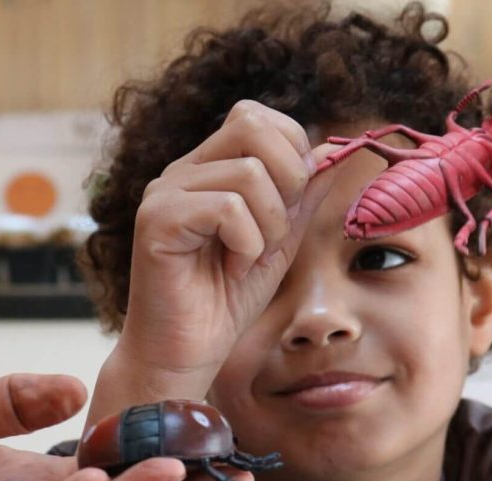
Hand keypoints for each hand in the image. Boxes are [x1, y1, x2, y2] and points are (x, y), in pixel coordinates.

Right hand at [119, 100, 339, 396]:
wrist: (186, 354)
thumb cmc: (226, 302)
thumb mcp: (279, 242)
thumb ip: (302, 198)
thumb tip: (334, 152)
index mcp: (208, 169)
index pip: (256, 116)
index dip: (292, 152)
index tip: (292, 206)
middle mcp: (183, 171)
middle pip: (250, 122)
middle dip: (287, 178)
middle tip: (274, 231)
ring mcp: (165, 192)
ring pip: (248, 173)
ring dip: (268, 227)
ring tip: (247, 260)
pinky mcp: (157, 220)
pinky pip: (228, 209)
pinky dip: (246, 246)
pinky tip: (231, 271)